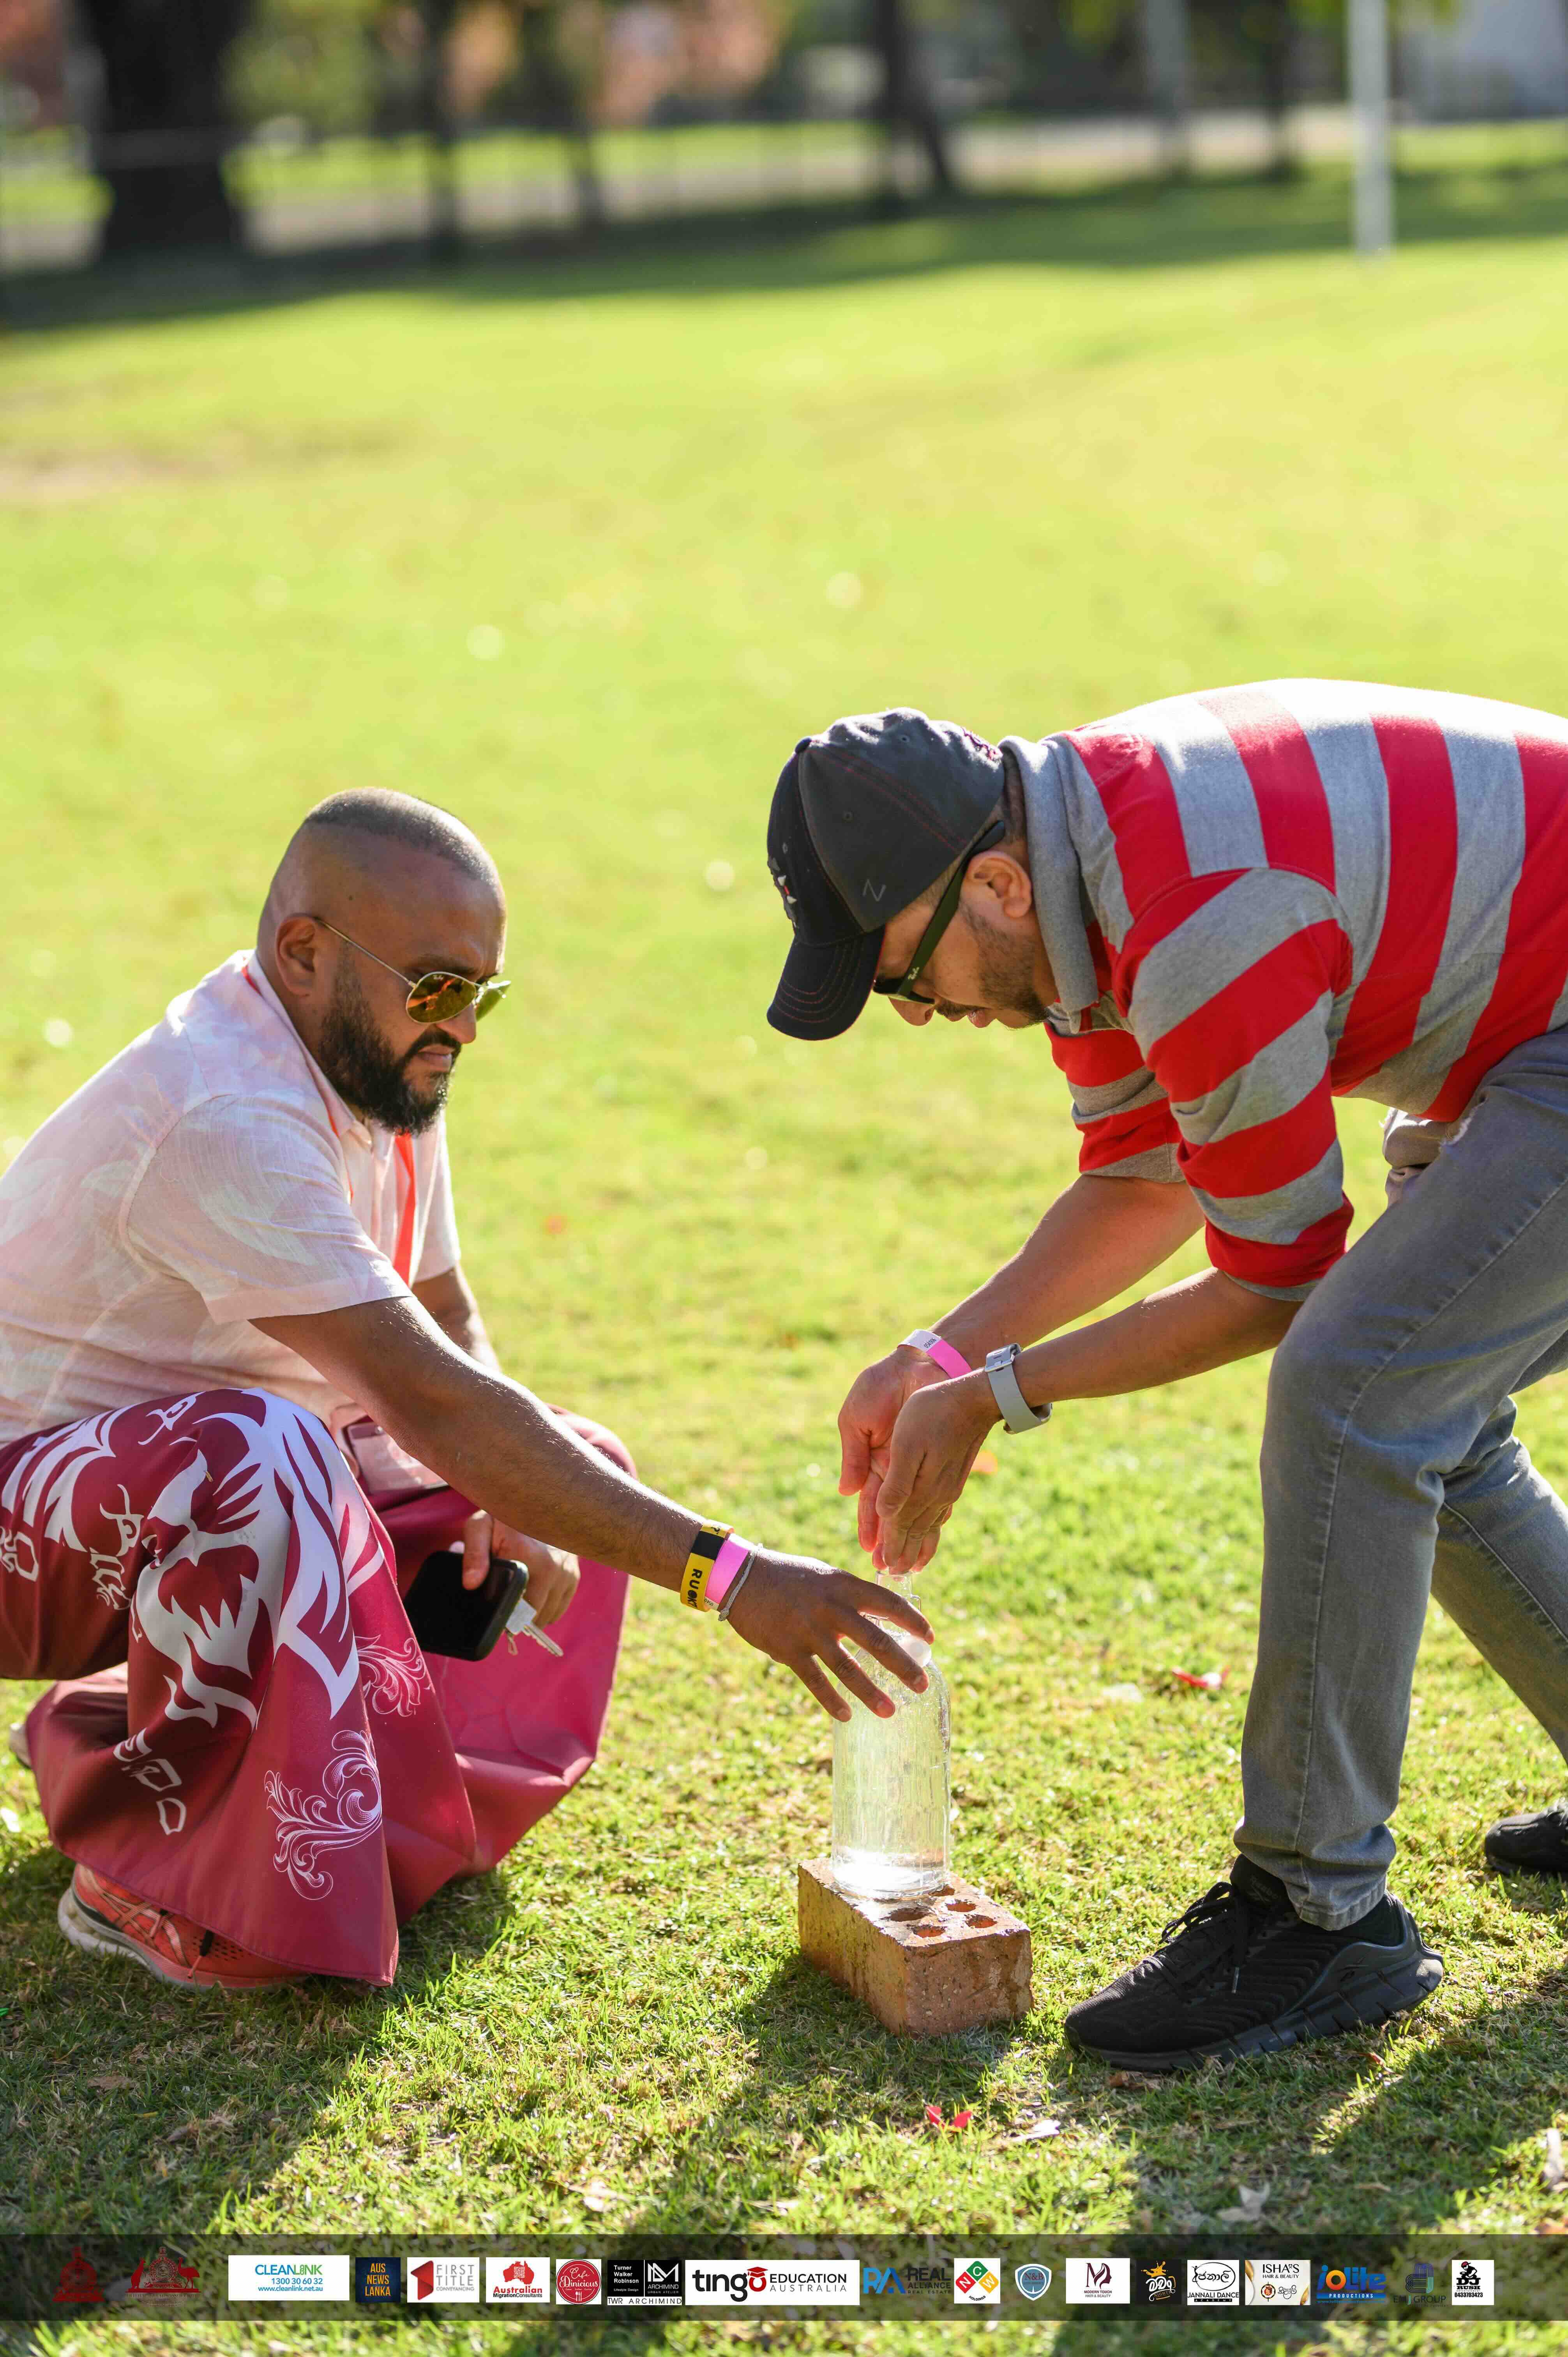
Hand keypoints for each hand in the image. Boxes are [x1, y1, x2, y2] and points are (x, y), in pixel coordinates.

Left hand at [461, 1512, 578, 1626]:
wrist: (539, 1502)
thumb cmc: (504, 1517)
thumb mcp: (480, 1527)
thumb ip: (473, 1555)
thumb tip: (471, 1584)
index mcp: (525, 1554)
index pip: (516, 1606)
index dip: (504, 1615)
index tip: (495, 1608)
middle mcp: (552, 1566)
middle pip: (533, 1615)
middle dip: (516, 1616)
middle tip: (504, 1600)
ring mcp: (566, 1572)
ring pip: (547, 1615)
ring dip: (532, 1613)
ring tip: (519, 1595)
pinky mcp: (574, 1575)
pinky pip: (559, 1608)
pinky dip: (546, 1608)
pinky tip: (534, 1593)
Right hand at [724, 1548, 932, 1722]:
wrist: (742, 1576)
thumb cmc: (789, 1577)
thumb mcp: (825, 1577)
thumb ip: (851, 1595)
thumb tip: (883, 1616)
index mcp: (843, 1585)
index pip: (888, 1603)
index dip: (913, 1621)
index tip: (931, 1638)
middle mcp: (831, 1607)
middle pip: (876, 1640)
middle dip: (902, 1665)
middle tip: (922, 1685)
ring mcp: (809, 1630)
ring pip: (847, 1668)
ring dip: (871, 1693)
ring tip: (891, 1711)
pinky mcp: (787, 1649)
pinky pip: (815, 1681)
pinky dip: (832, 1701)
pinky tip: (847, 1715)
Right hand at [837, 1345, 952, 1562]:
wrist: (919, 1363)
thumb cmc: (880, 1386)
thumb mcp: (855, 1419)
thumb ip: (853, 1454)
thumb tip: (847, 1492)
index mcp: (873, 1461)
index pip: (870, 1502)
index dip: (869, 1526)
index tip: (869, 1550)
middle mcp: (896, 1469)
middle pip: (893, 1514)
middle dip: (890, 1541)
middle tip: (888, 1569)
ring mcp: (918, 1467)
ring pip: (917, 1509)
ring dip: (913, 1536)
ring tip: (911, 1564)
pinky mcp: (940, 1460)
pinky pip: (940, 1493)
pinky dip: (938, 1514)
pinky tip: (934, 1535)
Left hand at [874, 1375, 997, 1575]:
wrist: (974, 1397)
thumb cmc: (933, 1413)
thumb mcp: (907, 1445)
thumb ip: (897, 1484)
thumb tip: (886, 1515)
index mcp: (921, 1487)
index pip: (901, 1524)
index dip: (890, 1545)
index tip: (881, 1567)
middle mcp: (938, 1493)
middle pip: (916, 1529)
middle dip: (902, 1552)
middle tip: (891, 1574)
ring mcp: (948, 1486)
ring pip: (930, 1523)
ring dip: (918, 1543)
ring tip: (913, 1564)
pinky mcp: (954, 1476)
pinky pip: (941, 1511)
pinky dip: (933, 1527)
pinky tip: (933, 1529)